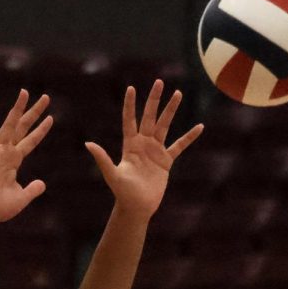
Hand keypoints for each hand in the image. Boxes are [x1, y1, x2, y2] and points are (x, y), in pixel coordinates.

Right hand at [0, 89, 53, 226]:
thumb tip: (42, 184)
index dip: (40, 130)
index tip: (51, 117)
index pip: (30, 141)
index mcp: (14, 161)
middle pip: (22, 127)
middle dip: (34, 112)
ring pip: (9, 126)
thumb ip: (33, 189)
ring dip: (17, 109)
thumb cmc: (1, 207)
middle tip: (45, 97)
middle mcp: (6, 153)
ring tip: (25, 92)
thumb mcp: (23, 197)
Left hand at [84, 79, 203, 220]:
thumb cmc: (123, 193)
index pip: (130, 119)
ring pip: (165, 125)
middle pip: (150, 116)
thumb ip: (102, 158)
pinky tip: (199, 127)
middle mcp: (143, 144)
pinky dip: (189, 137)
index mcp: (129, 145)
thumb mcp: (112, 175)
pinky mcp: (166, 160)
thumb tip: (88, 144)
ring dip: (171, 110)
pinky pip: (179, 145)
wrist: (137, 207)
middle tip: (159, 82)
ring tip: (178, 93)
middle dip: (154, 100)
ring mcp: (155, 151)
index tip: (131, 88)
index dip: (130, 105)